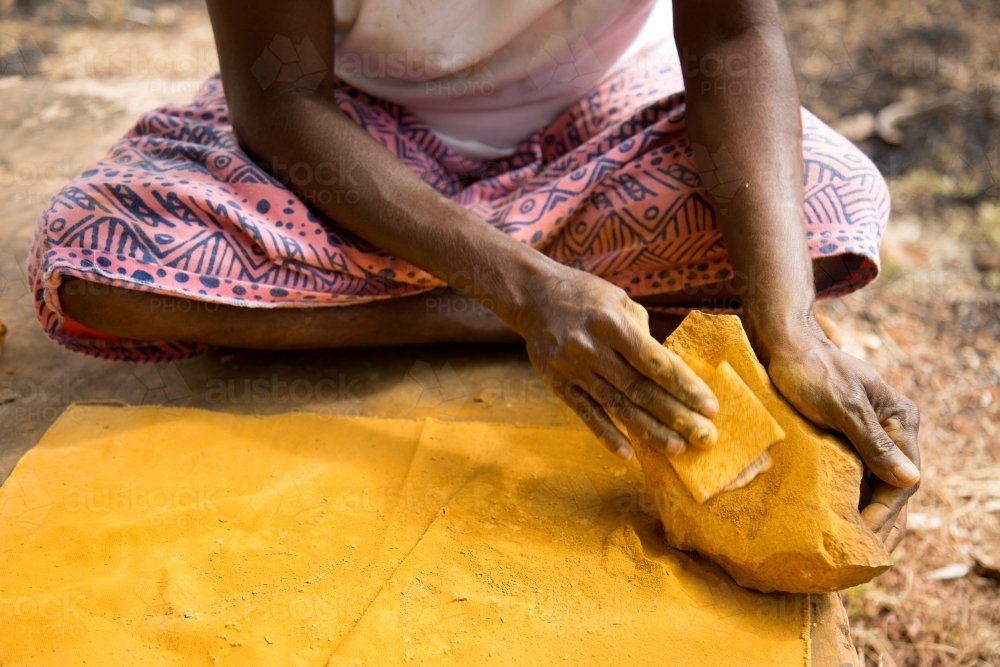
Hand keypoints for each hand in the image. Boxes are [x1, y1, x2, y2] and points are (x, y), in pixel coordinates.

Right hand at [514, 265, 719, 459]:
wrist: (534, 296)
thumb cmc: (586, 296)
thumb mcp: (619, 301)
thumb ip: (643, 335)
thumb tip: (668, 371)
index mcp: (611, 324)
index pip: (655, 362)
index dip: (684, 387)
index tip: (710, 407)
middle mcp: (592, 348)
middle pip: (640, 389)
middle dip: (676, 416)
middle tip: (704, 438)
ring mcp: (573, 369)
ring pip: (617, 406)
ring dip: (649, 430)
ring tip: (677, 449)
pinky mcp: (559, 384)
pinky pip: (586, 413)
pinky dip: (607, 435)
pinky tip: (627, 453)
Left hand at [765, 323, 919, 550]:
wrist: (782, 345)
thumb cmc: (810, 371)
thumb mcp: (842, 407)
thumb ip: (873, 443)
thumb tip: (911, 480)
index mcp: (900, 419)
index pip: (903, 479)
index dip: (886, 513)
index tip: (867, 540)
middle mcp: (890, 429)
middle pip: (893, 487)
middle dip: (882, 524)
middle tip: (867, 560)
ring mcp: (867, 434)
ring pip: (874, 485)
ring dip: (865, 516)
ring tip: (853, 551)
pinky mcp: (844, 438)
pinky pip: (853, 476)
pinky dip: (848, 500)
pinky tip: (836, 523)